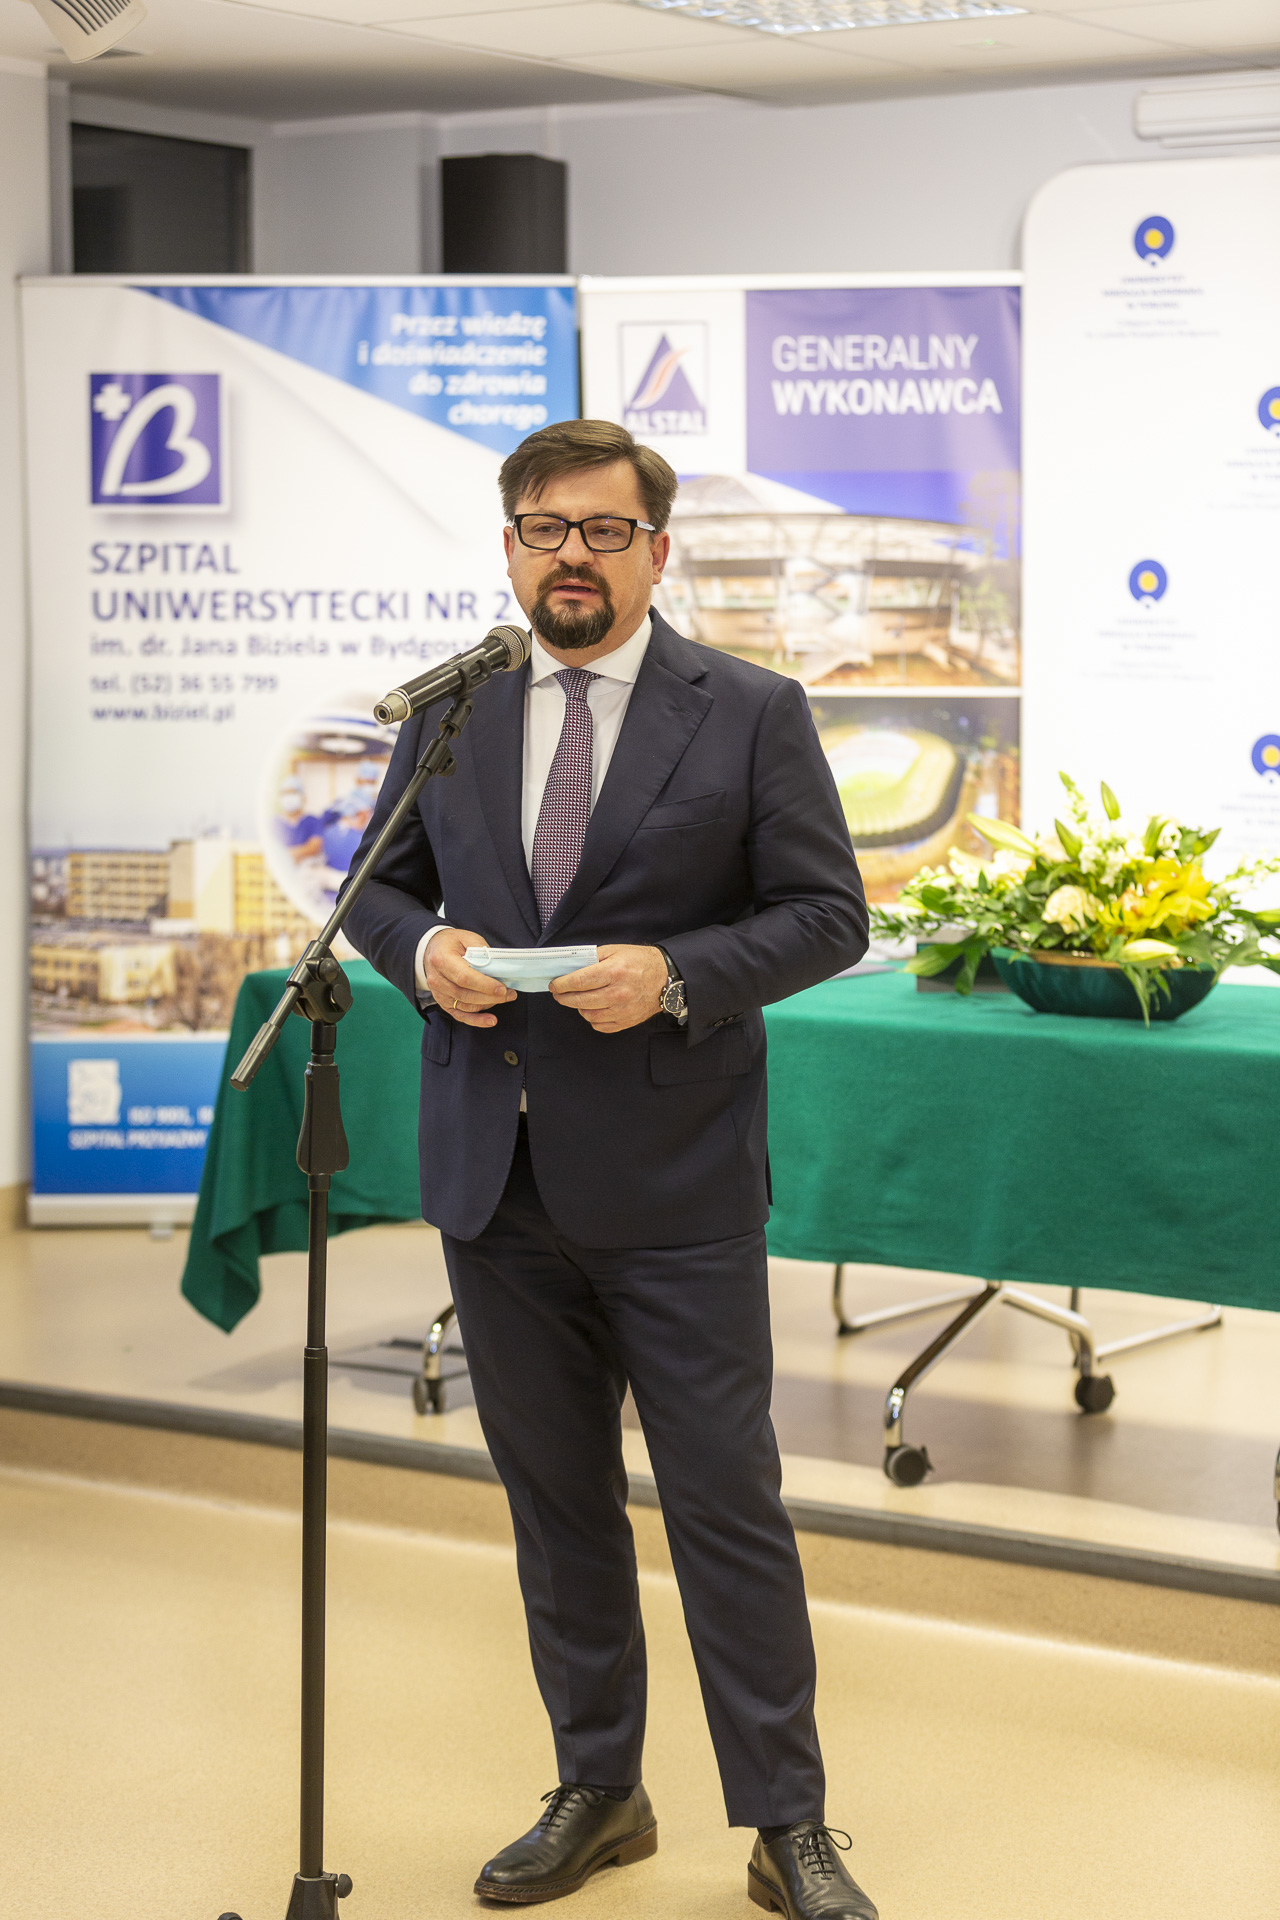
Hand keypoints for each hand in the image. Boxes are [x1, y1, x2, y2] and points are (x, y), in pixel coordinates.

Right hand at [427, 928, 515, 1028]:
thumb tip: (500, 967)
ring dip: (488, 1005)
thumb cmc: (451, 943)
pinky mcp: (443, 1003)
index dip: (485, 985)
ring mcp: (439, 994)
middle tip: (510, 993)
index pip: (464, 977)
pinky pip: (460, 1015)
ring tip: (506, 998)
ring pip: (466, 1006)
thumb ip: (482, 952)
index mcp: (442, 960)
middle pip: (466, 994)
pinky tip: (491, 1020)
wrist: (432, 950)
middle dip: (491, 996)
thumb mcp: (467, 938)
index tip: (502, 988)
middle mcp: (437, 980)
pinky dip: (477, 1020)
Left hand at [550, 944, 667, 1033]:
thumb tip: (570, 968)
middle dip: (564, 997)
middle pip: (580, 1000)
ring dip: (578, 1007)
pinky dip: (592, 1018)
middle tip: (558, 994)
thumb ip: (592, 957)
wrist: (666, 977)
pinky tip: (593, 1008)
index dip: (561, 984)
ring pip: (588, 1015)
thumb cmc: (639, 962)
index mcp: (614, 971)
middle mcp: (618, 993)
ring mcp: (623, 1009)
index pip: (579, 981)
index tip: (554, 985)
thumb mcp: (616, 950)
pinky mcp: (627, 1021)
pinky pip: (600, 1025)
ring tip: (578, 999)